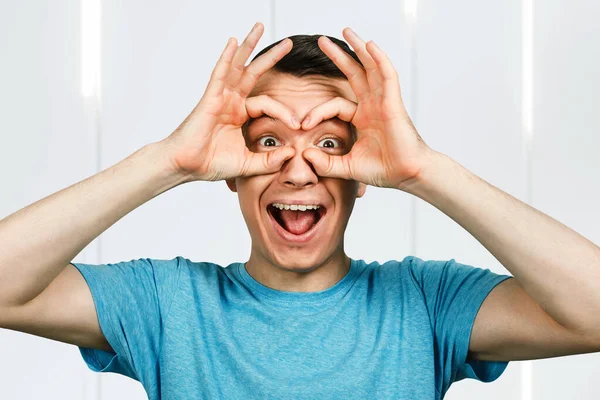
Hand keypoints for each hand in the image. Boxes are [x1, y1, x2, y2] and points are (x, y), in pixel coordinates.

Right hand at [160, 23, 297, 181]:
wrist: (187, 166)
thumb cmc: (211, 163)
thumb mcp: (248, 164)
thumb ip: (269, 160)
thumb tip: (291, 153)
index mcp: (240, 114)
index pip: (268, 104)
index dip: (285, 112)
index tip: (298, 125)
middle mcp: (231, 102)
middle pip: (253, 73)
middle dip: (270, 57)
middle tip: (288, 43)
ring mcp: (221, 97)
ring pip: (237, 66)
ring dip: (249, 46)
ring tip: (260, 26)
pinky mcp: (210, 98)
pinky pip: (220, 73)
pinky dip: (227, 57)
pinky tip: (234, 41)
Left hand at [302, 28, 433, 189]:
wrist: (407, 175)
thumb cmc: (384, 170)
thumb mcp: (347, 167)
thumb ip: (326, 163)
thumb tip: (306, 155)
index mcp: (362, 118)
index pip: (335, 105)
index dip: (317, 112)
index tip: (302, 124)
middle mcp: (373, 106)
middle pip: (354, 73)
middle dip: (339, 56)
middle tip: (321, 40)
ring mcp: (384, 102)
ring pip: (370, 68)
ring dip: (358, 49)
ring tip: (345, 31)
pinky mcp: (393, 103)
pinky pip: (387, 75)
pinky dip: (379, 59)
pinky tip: (369, 45)